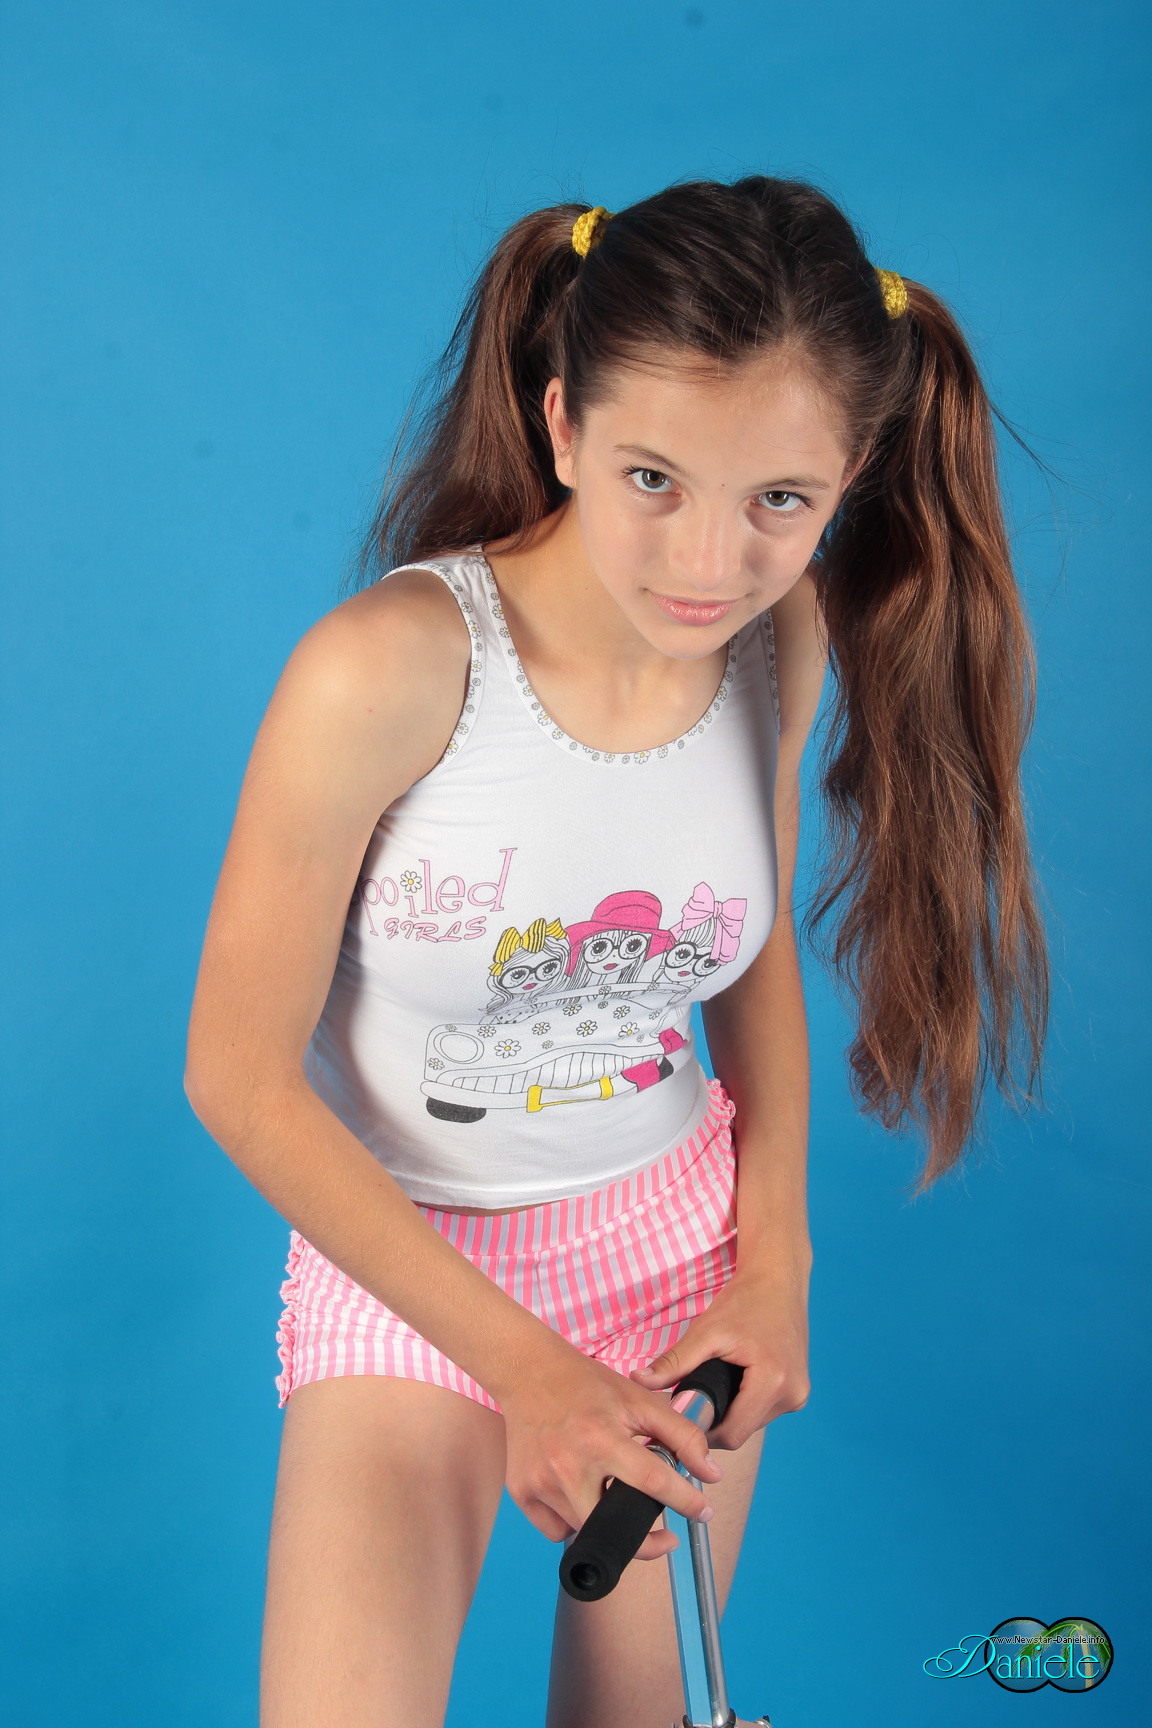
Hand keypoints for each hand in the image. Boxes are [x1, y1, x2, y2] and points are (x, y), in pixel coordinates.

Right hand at [498, 1339, 726, 1560]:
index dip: (687, 1502)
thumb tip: (710, 1473)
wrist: (529, 1372)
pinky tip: (581, 1496)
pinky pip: (557, 1530)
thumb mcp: (640, 1399)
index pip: (654, 1482)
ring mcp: (540, 1482)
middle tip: (666, 1536)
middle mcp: (568, 1465)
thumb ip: (681, 1434)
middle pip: (614, 1527)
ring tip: (614, 1496)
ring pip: (586, 1530)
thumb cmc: (588, 1385)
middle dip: (648, 1542)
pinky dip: (574, 1522)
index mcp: (601, 1437)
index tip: (703, 1513)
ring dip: (608, 1523)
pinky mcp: (521, 1492)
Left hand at [629, 1264, 809, 1449]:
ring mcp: (799, 1394)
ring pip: (753, 1424)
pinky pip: (764, 1411)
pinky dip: (745, 1404)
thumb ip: (674, 1362)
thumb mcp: (706, 1331)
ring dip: (731, 1413)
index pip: (732, 1434)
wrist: (778, 1279)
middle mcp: (793, 1395)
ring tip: (713, 1386)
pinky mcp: (798, 1390)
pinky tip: (732, 1383)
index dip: (702, 1430)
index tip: (681, 1415)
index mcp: (773, 1382)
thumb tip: (638, 1380)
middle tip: (692, 1397)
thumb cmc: (744, 1301)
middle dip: (715, 1420)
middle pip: (742, 1431)